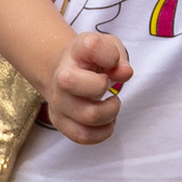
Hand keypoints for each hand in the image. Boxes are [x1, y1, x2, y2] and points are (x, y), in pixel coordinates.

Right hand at [45, 26, 130, 144]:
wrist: (64, 72)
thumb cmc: (92, 60)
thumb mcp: (108, 48)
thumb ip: (119, 57)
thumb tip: (124, 73)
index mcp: (76, 51)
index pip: (91, 46)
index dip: (110, 55)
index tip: (112, 62)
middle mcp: (61, 75)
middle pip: (71, 82)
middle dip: (102, 87)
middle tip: (109, 87)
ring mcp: (58, 101)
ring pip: (87, 116)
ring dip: (110, 114)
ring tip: (112, 106)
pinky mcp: (59, 121)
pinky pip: (82, 136)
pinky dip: (102, 133)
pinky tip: (107, 122)